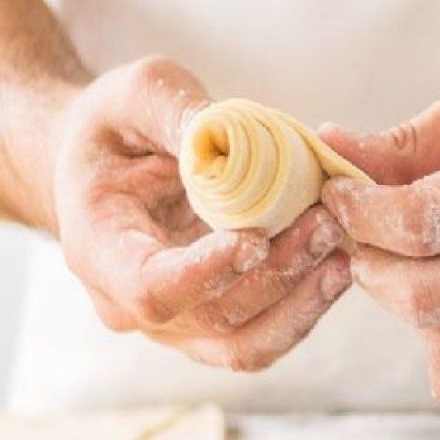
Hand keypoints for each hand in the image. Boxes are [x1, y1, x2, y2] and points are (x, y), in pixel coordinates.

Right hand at [49, 57, 351, 370]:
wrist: (103, 169)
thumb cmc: (112, 129)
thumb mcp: (132, 94)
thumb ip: (174, 109)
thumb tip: (227, 133)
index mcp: (97, 249)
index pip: (149, 288)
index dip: (204, 274)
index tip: (255, 240)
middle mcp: (129, 305)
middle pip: (211, 318)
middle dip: (277, 276)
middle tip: (328, 222)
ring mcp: (171, 325)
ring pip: (243, 345)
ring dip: (300, 304)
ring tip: (342, 249)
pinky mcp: (207, 327)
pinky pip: (259, 338)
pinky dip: (301, 308)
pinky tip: (334, 264)